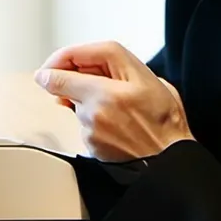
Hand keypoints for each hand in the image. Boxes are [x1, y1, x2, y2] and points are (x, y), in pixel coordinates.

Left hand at [34, 40, 194, 161]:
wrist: (168, 160)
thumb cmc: (164, 120)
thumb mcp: (151, 78)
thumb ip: (117, 65)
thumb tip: (86, 63)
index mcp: (112, 89)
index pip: (70, 64)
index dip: (57, 61)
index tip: (52, 63)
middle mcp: (97, 108)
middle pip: (63, 83)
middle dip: (66, 78)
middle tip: (78, 77)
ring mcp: (91, 128)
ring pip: (74, 103)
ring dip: (83, 100)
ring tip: (116, 107)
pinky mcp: (89, 143)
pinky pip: (82, 123)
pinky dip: (92, 119)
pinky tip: (115, 123)